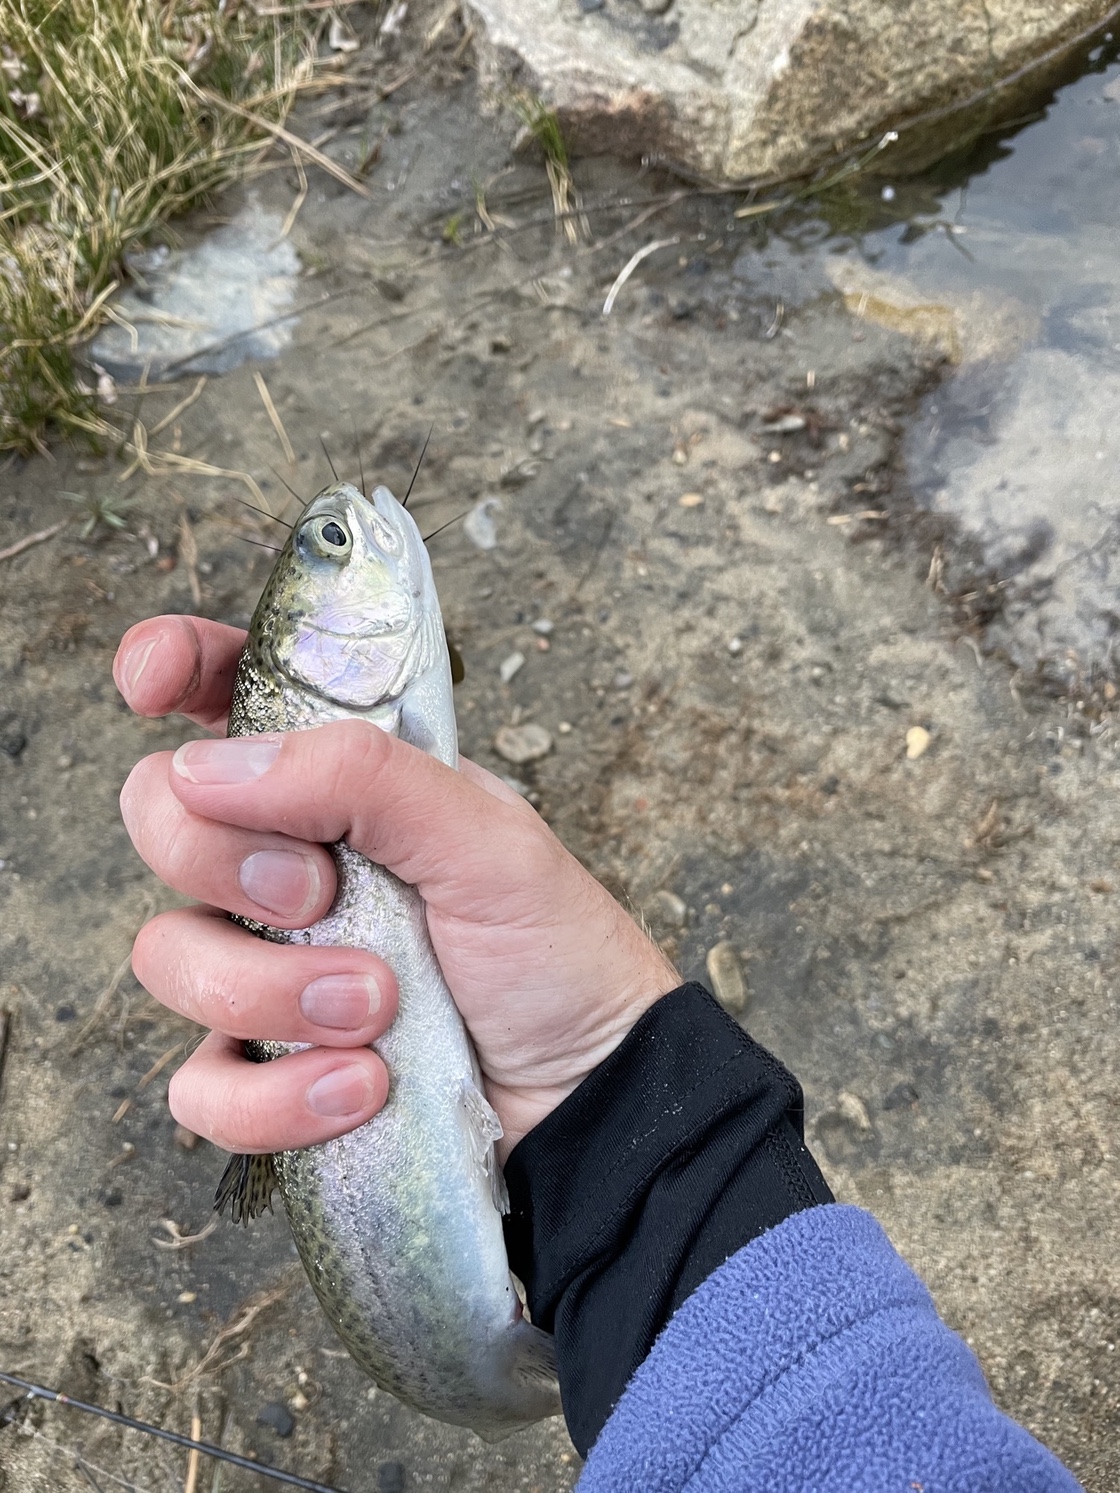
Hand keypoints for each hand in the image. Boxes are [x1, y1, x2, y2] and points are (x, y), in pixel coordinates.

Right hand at [115, 616, 677, 1160]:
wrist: (587, 1096)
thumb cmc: (554, 951)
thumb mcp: (485, 838)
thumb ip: (362, 776)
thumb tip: (211, 765)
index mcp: (345, 781)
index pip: (232, 693)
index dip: (172, 668)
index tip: (148, 686)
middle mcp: (290, 861)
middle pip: (160, 817)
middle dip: (226, 860)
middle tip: (323, 896)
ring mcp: (268, 965)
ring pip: (166, 955)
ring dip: (270, 994)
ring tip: (378, 1011)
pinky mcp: (268, 1070)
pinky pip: (199, 1087)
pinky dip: (275, 1100)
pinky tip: (364, 1089)